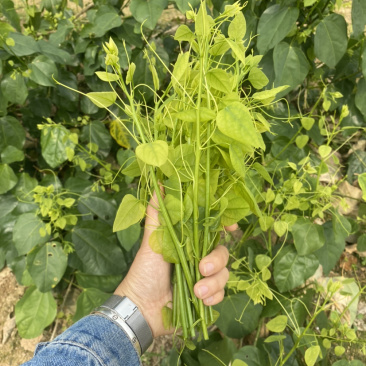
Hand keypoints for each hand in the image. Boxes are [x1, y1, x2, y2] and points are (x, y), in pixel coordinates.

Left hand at [114, 191, 236, 337]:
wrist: (141, 307)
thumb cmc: (144, 271)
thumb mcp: (151, 240)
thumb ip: (157, 213)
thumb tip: (158, 183)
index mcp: (188, 241)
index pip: (212, 229)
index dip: (224, 225)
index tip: (230, 227)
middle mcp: (198, 256)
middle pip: (223, 251)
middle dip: (216, 260)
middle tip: (202, 267)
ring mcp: (203, 276)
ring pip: (224, 274)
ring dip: (213, 282)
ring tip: (196, 290)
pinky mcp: (206, 296)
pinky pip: (221, 293)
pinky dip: (213, 297)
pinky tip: (201, 301)